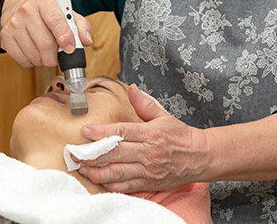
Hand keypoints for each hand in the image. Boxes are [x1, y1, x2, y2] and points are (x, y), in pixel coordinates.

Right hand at [0, 0, 92, 67]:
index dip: (64, 36)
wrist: (15, 10)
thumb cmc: (45, 14)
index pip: (55, 19)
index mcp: (43, 1)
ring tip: (46, 52)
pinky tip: (34, 52)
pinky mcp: (6, 38)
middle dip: (56, 56)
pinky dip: (33, 62)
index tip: (70, 48)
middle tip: (59, 55)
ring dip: (45, 60)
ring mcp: (14, 25)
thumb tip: (86, 41)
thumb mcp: (64, 13)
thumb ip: (80, 26)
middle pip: (45, 43)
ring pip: (35, 55)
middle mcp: (26, 11)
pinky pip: (24, 61)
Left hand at [77, 84, 208, 192]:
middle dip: (93, 154)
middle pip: (116, 154)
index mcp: (150, 133)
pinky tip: (100, 182)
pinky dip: (112, 186)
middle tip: (75, 153)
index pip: (122, 132)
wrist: (201, 157)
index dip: (102, 132)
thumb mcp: (164, 116)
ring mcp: (148, 170)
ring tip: (83, 169)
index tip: (85, 131)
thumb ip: (145, 104)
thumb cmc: (181, 136)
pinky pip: (127, 186)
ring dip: (98, 172)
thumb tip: (132, 89)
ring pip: (118, 173)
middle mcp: (148, 153)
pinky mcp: (150, 183)